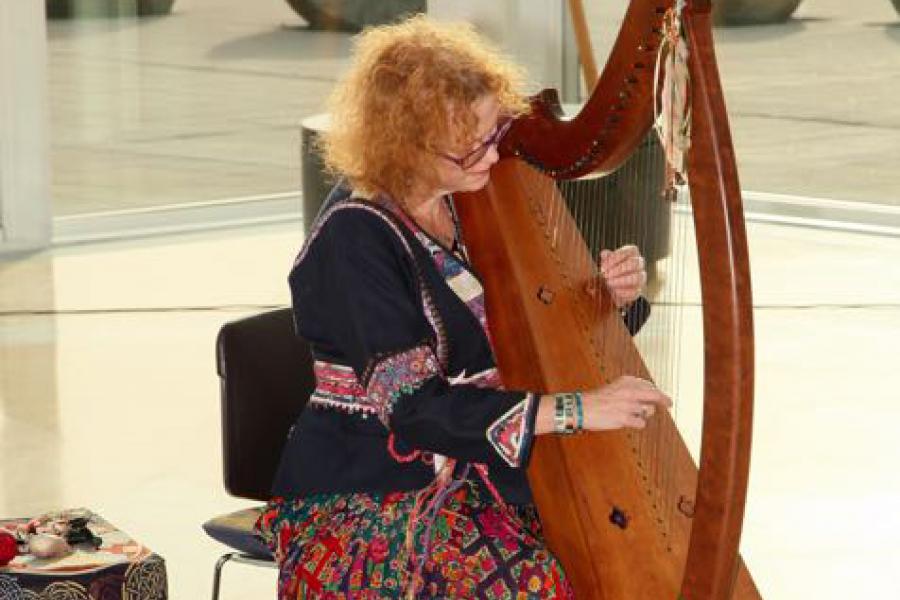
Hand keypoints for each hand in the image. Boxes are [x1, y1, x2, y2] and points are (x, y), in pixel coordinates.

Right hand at [535, 375, 671, 433]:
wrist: (580, 408)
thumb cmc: (596, 400)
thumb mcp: (613, 388)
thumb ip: (630, 390)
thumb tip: (647, 397)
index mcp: (626, 381)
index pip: (648, 385)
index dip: (657, 391)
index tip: (662, 396)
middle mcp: (629, 391)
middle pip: (655, 395)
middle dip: (664, 400)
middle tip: (669, 404)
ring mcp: (628, 405)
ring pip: (648, 411)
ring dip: (644, 415)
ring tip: (632, 416)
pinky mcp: (625, 418)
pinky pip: (641, 423)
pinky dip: (637, 424)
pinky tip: (629, 423)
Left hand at [599, 245, 646, 307]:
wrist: (612, 286)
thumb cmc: (609, 269)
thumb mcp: (606, 261)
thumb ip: (606, 257)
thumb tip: (604, 254)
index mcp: (632, 253)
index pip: (631, 250)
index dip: (617, 257)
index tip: (604, 265)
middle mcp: (639, 263)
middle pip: (635, 263)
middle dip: (619, 269)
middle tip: (606, 275)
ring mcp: (641, 277)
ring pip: (637, 277)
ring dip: (621, 281)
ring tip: (609, 283)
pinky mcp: (638, 290)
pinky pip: (634, 291)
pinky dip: (622, 292)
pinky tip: (614, 291)